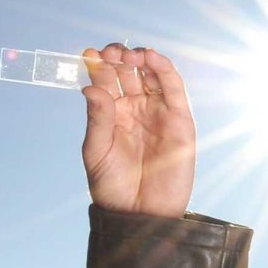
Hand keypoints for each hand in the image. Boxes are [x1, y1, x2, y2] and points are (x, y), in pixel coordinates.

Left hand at [79, 43, 195, 215]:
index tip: (88, 55)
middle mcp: (135, 109)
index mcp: (112, 114)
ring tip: (128, 55)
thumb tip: (90, 87)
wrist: (139, 214)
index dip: (98, 65)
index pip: (105, 81)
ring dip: (140, 58)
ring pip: (151, 74)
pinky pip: (174, 88)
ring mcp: (157, 112)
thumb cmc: (113, 186)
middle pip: (128, 72)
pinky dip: (164, 69)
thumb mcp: (97, 151)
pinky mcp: (179, 120)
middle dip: (118, 57)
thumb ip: (97, 119)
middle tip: (109, 53)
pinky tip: (151, 58)